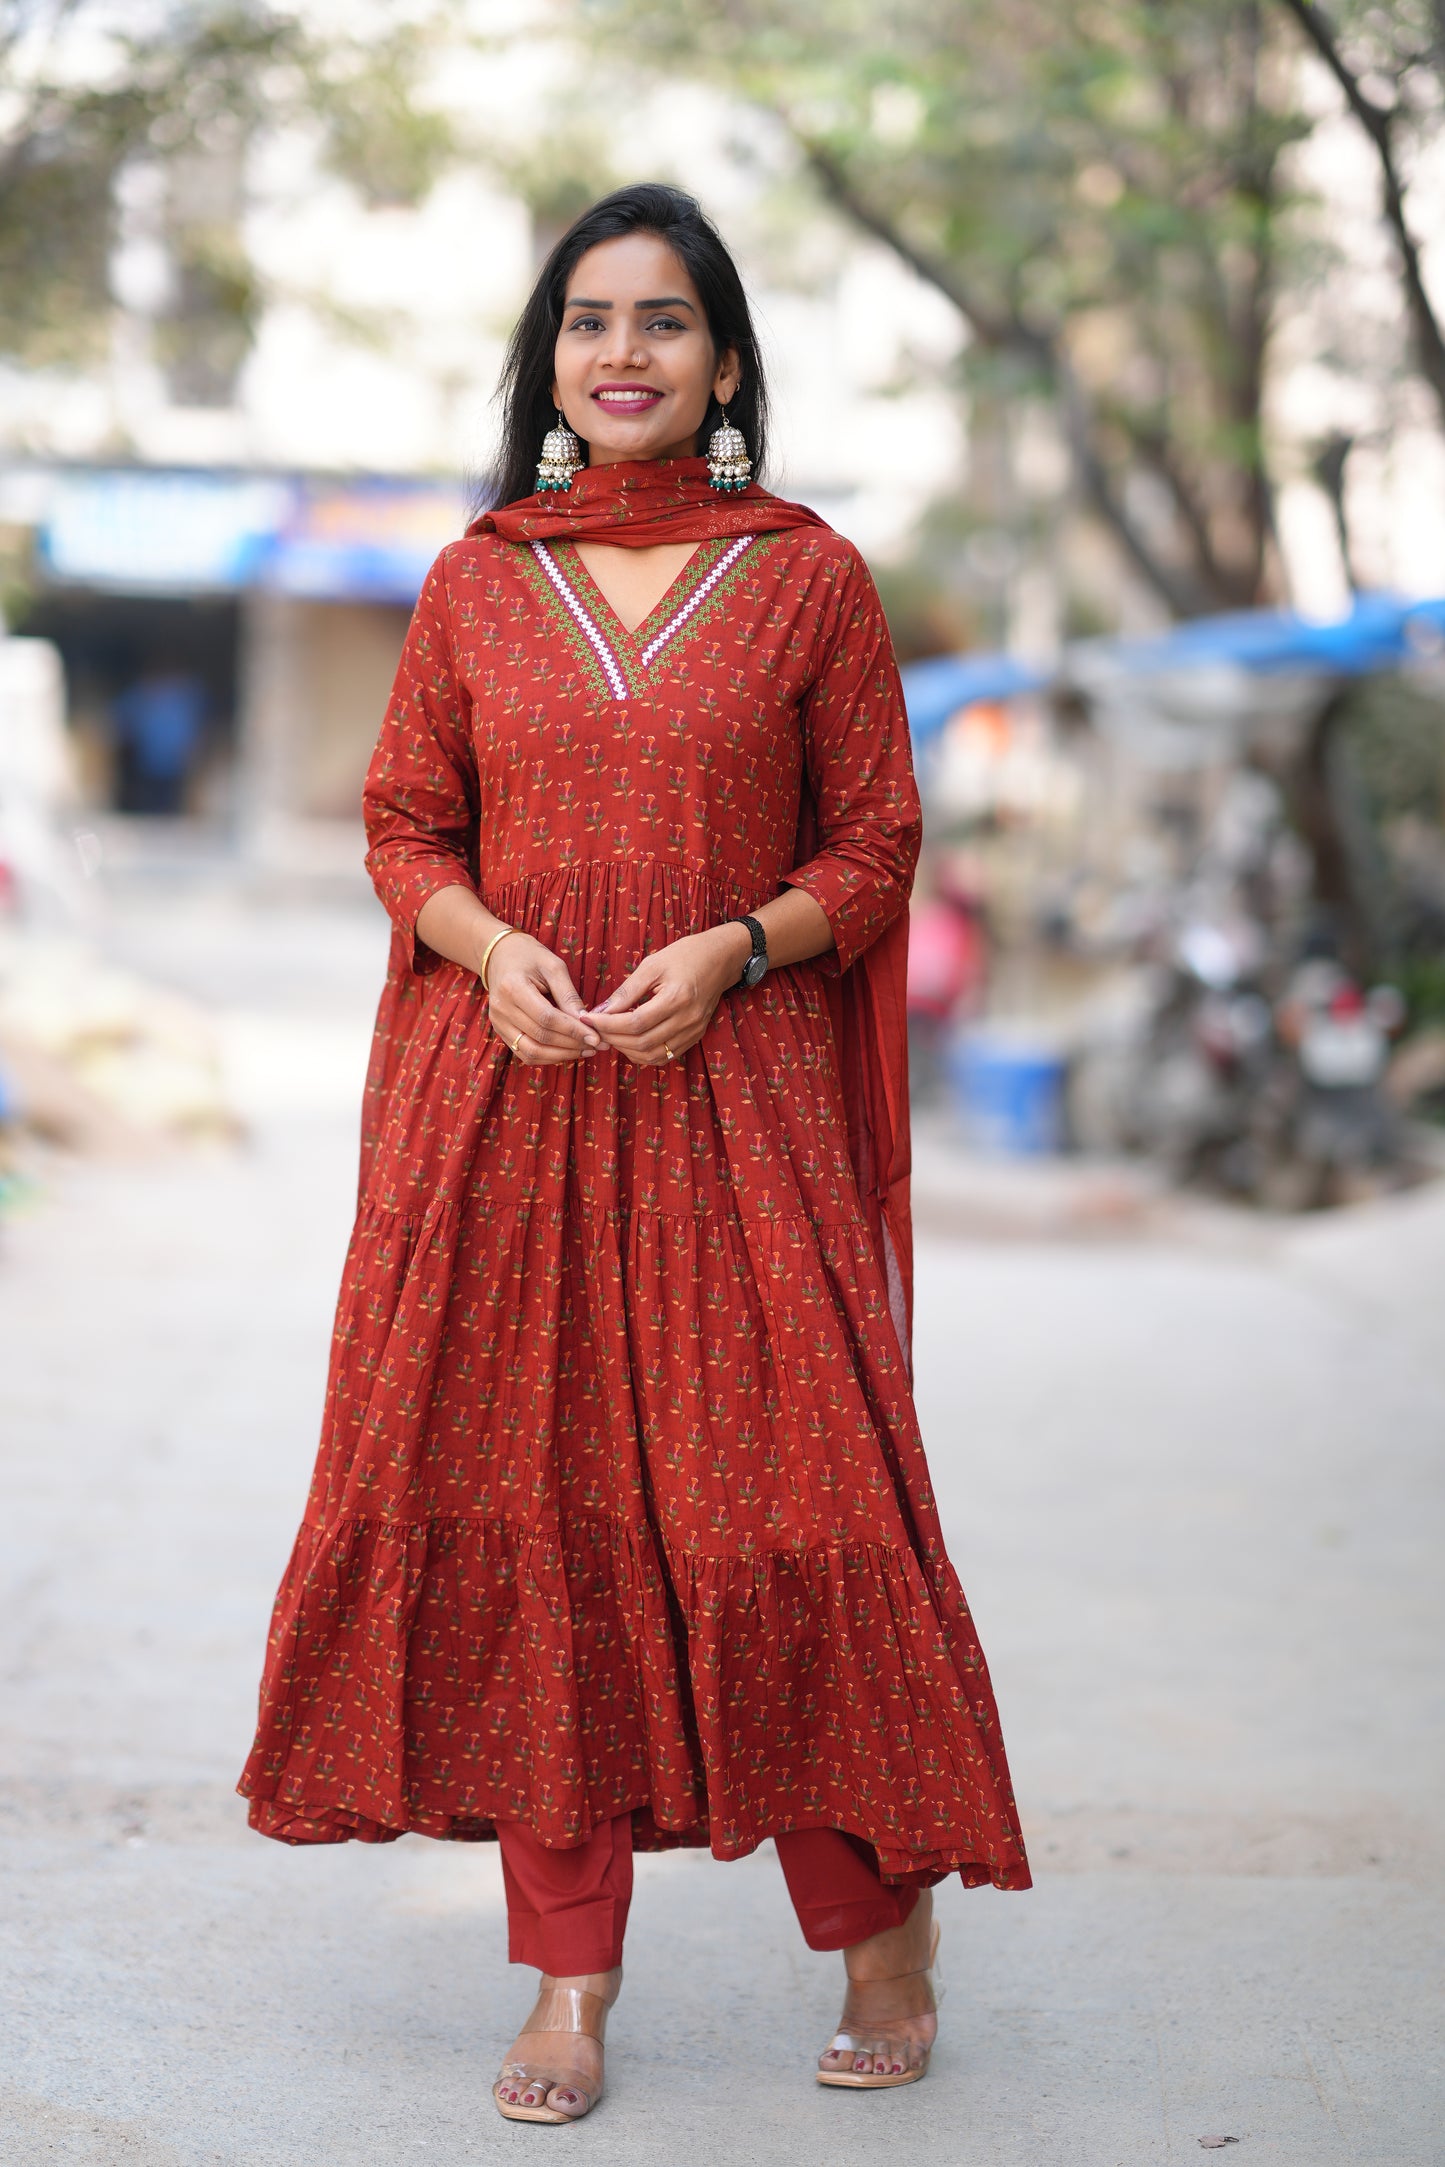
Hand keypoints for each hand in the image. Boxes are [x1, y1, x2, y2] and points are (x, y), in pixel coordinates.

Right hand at [485, 932, 600, 1064]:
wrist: (500, 956)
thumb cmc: (530, 957)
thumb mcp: (553, 967)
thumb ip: (568, 995)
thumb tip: (586, 1021)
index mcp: (512, 987)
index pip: (547, 1018)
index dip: (573, 1031)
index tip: (596, 1037)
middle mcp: (501, 1009)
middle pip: (540, 1037)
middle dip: (572, 1044)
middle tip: (597, 1045)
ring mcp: (498, 1023)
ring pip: (531, 1052)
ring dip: (561, 1055)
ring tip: (586, 1050)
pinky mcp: (501, 1032)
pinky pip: (525, 1054)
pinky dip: (548, 1057)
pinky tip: (568, 1051)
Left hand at [583, 925, 750, 1066]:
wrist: (720, 959)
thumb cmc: (685, 955)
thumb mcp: (652, 965)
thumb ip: (626, 991)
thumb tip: (600, 1012)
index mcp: (677, 998)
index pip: (635, 1023)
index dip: (607, 1025)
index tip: (588, 1018)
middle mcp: (688, 1020)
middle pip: (642, 1043)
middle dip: (612, 1038)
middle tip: (593, 1027)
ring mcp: (693, 1031)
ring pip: (652, 1055)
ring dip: (625, 1049)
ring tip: (609, 1034)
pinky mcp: (695, 1037)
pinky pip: (664, 1056)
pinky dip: (642, 1054)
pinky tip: (629, 1041)